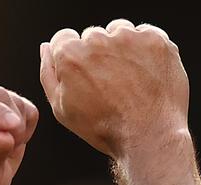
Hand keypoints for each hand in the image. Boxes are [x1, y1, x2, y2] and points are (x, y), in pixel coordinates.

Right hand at [39, 20, 188, 157]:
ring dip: (122, 49)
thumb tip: (46, 48)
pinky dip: (146, 51)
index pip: (64, 38)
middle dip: (98, 55)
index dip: (74, 58)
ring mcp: (128, 37)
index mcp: (70, 55)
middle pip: (92, 36)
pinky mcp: (154, 40)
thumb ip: (49, 74)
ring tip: (130, 80)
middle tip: (111, 84)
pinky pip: (146, 35)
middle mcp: (97, 40)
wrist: (150, 137)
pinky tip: (147, 75)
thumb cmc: (105, 128)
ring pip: (119, 32)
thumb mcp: (63, 109)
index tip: (87, 74)